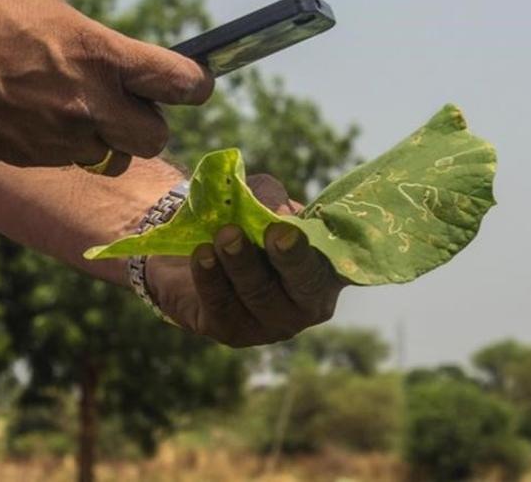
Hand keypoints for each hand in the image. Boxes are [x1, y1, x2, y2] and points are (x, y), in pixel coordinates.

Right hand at [0, 0, 213, 170]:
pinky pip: (70, 161)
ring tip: (72, 110)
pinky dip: (65, 147)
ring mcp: (61, 139)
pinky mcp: (33, 160)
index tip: (192, 84)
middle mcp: (89, 104)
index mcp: (101, 56)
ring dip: (105, 139)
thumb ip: (100, 45)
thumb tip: (128, 66)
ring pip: (112, 156)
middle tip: (129, 107)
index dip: (195, 86)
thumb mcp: (53, 13)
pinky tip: (36, 118)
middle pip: (156, 137)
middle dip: (147, 124)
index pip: (181, 83)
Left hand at [146, 175, 345, 346]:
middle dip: (291, 258)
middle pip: (306, 285)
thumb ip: (271, 199)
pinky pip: (223, 306)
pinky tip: (202, 254)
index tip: (305, 228)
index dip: (327, 247)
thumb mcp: (260, 198)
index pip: (341, 263)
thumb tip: (275, 212)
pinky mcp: (231, 332)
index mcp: (326, 270)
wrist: (190, 247)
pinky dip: (212, 277)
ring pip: (261, 295)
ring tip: (226, 234)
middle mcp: (306, 304)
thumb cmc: (242, 220)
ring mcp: (270, 324)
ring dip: (243, 262)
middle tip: (275, 233)